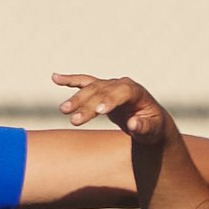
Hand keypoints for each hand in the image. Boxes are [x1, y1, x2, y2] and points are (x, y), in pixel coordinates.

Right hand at [53, 73, 171, 139]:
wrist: (149, 120)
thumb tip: (134, 123)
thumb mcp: (153, 131)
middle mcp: (122, 84)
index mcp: (137, 92)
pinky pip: (84, 82)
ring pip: (91, 89)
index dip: (111, 100)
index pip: (122, 92)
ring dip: (76, 99)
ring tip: (63, 111)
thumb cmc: (152, 127)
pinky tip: (55, 78)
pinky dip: (69, 80)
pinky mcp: (101, 89)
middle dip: (88, 105)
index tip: (99, 111)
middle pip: (102, 92)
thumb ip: (144, 127)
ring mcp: (110, 85)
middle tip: (74, 121)